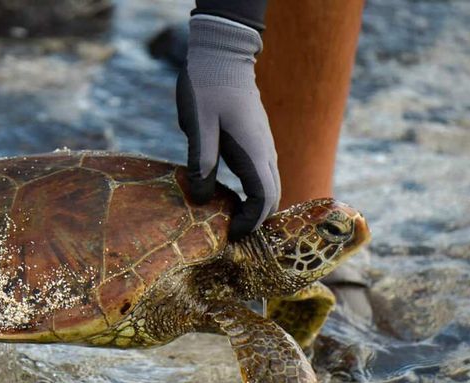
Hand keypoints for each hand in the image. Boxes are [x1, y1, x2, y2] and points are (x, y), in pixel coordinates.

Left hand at [176, 15, 280, 240]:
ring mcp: (263, 146)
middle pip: (271, 197)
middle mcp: (265, 152)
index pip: (263, 198)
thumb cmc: (207, 87)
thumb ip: (202, 161)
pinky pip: (260, 175)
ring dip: (254, 208)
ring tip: (229, 224)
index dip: (250, 222)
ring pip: (268, 186)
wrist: (222, 56)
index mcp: (253, 152)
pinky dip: (251, 193)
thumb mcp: (198, 125)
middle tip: (230, 238)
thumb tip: (203, 199)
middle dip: (255, 222)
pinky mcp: (255, 142)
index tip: (230, 236)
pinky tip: (228, 199)